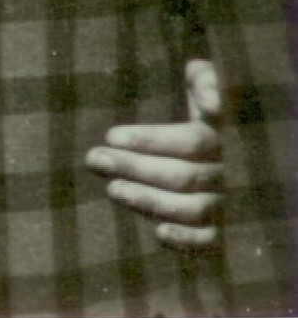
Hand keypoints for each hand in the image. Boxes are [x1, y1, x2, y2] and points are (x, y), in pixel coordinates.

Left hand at [85, 59, 223, 249]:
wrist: (202, 153)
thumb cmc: (191, 115)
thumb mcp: (197, 88)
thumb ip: (203, 77)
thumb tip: (208, 88)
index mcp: (214, 136)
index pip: (192, 139)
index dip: (153, 139)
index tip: (110, 135)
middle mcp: (222, 171)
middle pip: (184, 175)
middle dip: (135, 167)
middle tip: (95, 158)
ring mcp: (221, 201)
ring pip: (192, 207)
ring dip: (150, 199)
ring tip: (112, 189)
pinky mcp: (216, 229)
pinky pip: (209, 240)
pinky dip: (187, 239)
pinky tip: (159, 232)